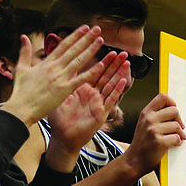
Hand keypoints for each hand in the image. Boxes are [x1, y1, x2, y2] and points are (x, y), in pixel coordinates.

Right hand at [1, 25, 106, 125]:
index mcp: (46, 62)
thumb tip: (24, 36)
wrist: (21, 108)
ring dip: (91, 50)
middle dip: (86, 38)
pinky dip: (91, 72)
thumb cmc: (21, 91)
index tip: (84, 28)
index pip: (63, 45)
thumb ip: (24, 52)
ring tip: (101, 40)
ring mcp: (61, 78)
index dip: (75, 35)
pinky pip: (81, 79)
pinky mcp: (65, 89)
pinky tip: (102, 64)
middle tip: (97, 29)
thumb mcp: (21, 68)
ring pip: (79, 61)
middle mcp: (55, 67)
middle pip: (74, 49)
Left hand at [45, 51, 129, 170]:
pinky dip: (117, 91)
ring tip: (126, 62)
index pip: (93, 71)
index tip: (106, 48)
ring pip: (111, 85)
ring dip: (119, 74)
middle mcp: (93, 94)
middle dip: (114, 63)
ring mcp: (98, 103)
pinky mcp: (101, 113)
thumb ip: (62, 81)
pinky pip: (110, 100)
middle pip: (105, 75)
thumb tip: (59, 65)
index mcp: (82, 89)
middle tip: (122, 52)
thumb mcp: (59, 96)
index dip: (100, 59)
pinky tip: (124, 81)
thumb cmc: (59, 119)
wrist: (62, 138)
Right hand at [121, 93, 185, 176]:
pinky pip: (177, 138)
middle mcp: (149, 119)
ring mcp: (153, 131)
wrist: (133, 161)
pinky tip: (173, 144)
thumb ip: (155, 115)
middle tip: (179, 128)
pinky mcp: (159, 142)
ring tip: (177, 138)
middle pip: (174, 110)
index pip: (163, 97)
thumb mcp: (144, 124)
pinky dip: (178, 142)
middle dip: (179, 120)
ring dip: (180, 133)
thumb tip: (174, 111)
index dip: (172, 102)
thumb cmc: (142, 143)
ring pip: (177, 126)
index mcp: (146, 113)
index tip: (174, 112)